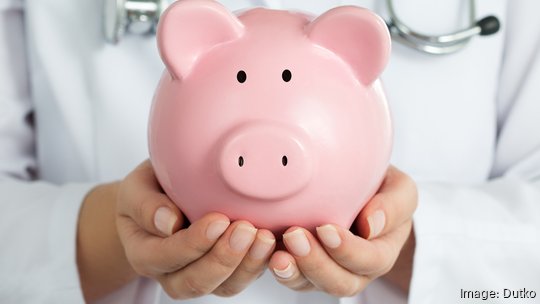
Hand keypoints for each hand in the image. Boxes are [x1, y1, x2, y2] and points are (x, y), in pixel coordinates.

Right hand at [116, 160, 276, 298]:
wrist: (160, 200)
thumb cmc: (149, 192)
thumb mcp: (136, 188)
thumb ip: (145, 203)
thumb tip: (168, 222)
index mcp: (144, 253)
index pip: (165, 257)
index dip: (193, 243)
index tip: (217, 220)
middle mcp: (171, 273)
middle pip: (195, 282)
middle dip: (223, 259)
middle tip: (244, 229)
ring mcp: (200, 275)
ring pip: (224, 287)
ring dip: (247, 265)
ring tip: (264, 237)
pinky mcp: (226, 271)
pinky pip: (244, 277)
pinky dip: (261, 263)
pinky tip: (274, 242)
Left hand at [267, 165, 416, 296]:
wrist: (360, 188)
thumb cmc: (381, 189)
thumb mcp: (399, 188)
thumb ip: (394, 204)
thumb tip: (371, 224)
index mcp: (382, 252)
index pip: (369, 260)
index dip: (348, 250)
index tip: (327, 228)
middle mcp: (355, 269)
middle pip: (338, 282)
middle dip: (315, 263)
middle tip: (295, 236)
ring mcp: (326, 270)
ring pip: (309, 284)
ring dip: (293, 270)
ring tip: (277, 253)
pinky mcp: (301, 265)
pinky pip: (289, 274)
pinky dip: (276, 265)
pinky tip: (265, 250)